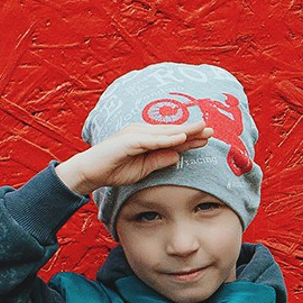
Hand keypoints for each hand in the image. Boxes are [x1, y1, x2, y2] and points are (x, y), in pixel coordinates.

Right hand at [54, 120, 211, 198]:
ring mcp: (135, 134)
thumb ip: (159, 160)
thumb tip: (178, 156)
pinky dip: (167, 139)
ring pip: (165, 133)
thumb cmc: (114, 170)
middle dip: (192, 130)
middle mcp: (141, 132)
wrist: (89, 172)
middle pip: (171, 131)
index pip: (171, 137)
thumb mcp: (142, 169)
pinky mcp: (128, 141)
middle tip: (212, 130)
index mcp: (145, 137)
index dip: (190, 137)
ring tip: (202, 130)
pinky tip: (181, 137)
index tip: (207, 138)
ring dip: (184, 131)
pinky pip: (151, 140)